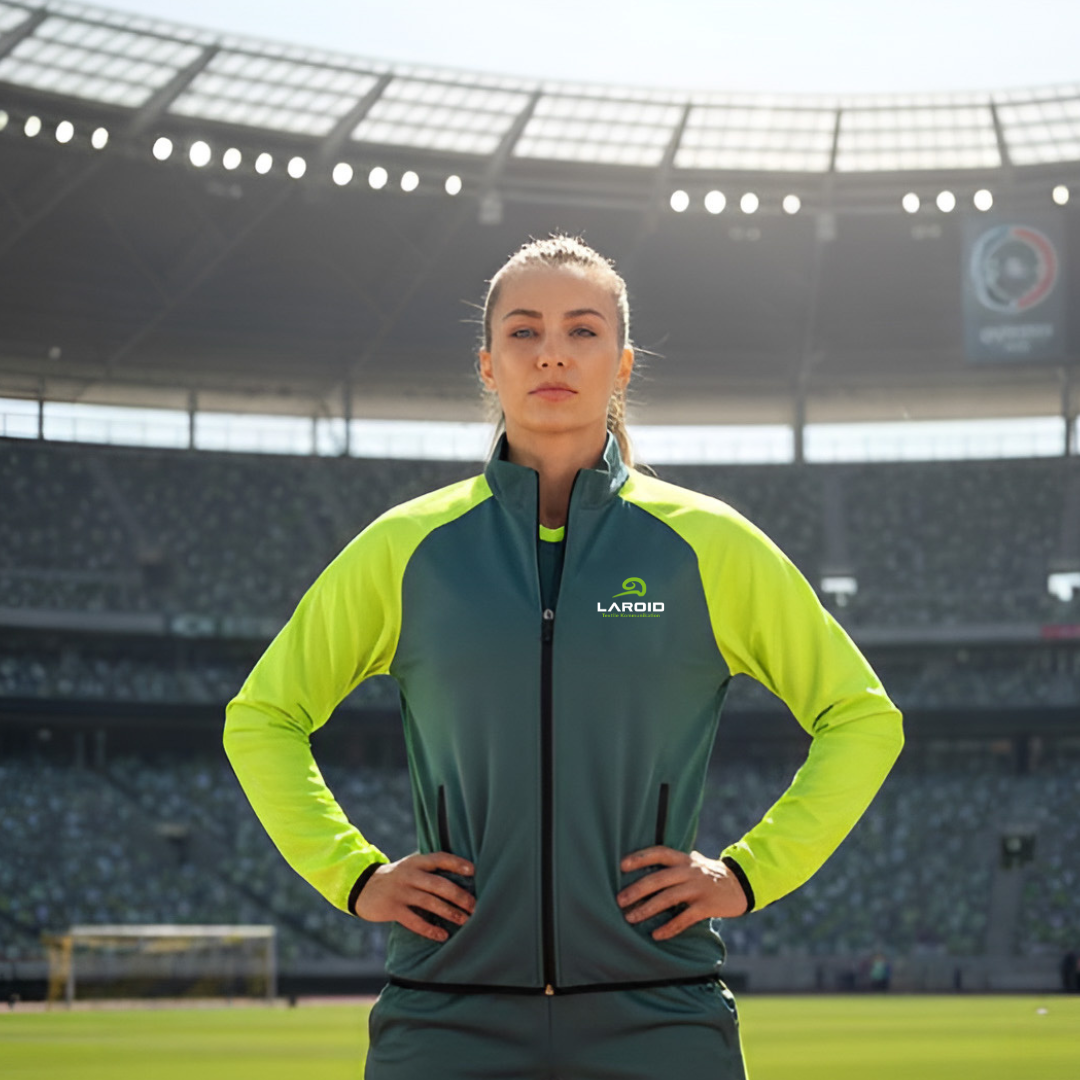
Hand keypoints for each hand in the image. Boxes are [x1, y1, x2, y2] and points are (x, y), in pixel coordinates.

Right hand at [353, 852, 474, 942]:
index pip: (440, 858)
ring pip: (429, 902)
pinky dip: (430, 929)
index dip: (457, 863)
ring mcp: (400, 892)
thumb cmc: (396, 878)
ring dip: (449, 912)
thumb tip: (461, 879)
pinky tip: (442, 935)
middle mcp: (409, 874)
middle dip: (459, 895)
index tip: (473, 871)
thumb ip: (429, 871)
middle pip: (438, 884)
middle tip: (474, 905)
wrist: (363, 887)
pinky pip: (415, 921)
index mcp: (416, 862)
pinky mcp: (393, 909)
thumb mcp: (410, 867)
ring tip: (464, 920)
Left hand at [617, 847, 747, 940]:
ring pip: (668, 898)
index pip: (659, 853)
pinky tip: (657, 935)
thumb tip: (651, 862)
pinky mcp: (707, 906)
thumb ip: (676, 863)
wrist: (741, 885)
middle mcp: (689, 871)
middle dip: (637, 890)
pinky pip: (684, 918)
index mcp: (684, 859)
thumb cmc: (710, 875)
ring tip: (631, 918)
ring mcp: (698, 888)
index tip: (622, 865)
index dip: (640, 857)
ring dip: (647, 909)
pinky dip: (670, 927)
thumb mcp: (694, 863)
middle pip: (659, 878)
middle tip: (620, 900)